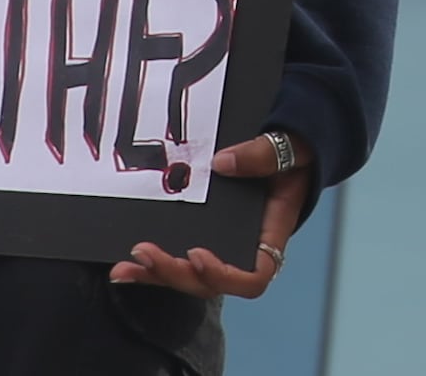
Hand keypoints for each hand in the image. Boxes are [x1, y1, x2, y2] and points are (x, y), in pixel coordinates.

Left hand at [118, 133, 314, 294]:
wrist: (292, 144)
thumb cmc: (298, 151)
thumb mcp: (293, 147)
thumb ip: (264, 155)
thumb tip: (223, 163)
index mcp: (272, 232)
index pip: (256, 275)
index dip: (224, 275)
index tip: (197, 255)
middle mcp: (246, 247)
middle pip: (211, 282)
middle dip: (176, 273)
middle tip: (147, 253)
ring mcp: (223, 244)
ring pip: (190, 276)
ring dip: (157, 274)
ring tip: (128, 266)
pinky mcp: (204, 234)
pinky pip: (179, 258)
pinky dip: (153, 266)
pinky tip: (127, 266)